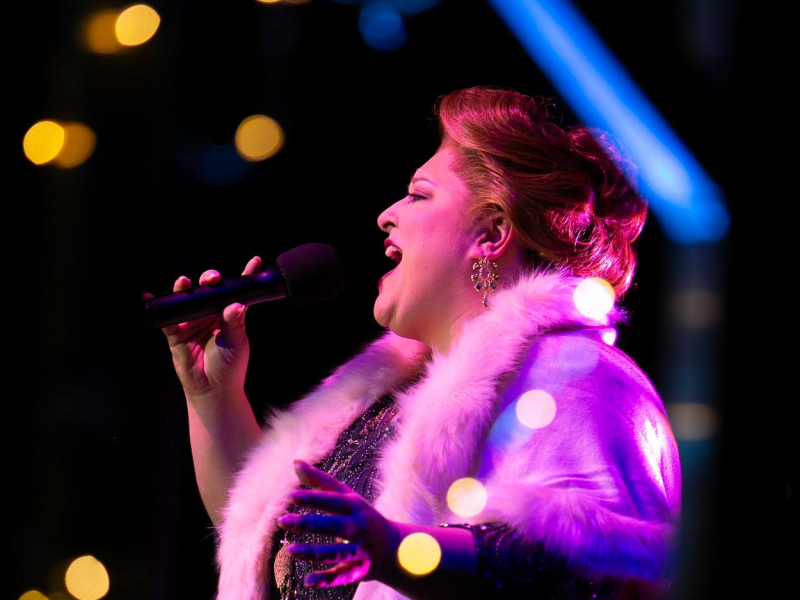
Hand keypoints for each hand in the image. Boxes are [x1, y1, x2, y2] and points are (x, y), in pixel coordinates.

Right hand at [146, 256, 261, 397]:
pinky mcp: (176, 333)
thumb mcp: (236, 342)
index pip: (236, 291)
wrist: (214, 389)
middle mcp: (211, 314)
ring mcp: (193, 322)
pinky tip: (149, 295)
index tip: (254, 262)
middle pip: (209, 290)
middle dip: (210, 280)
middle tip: (212, 279)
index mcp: (229, 314)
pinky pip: (166, 317)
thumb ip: (235, 322)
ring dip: (184, 288)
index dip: (245, 276)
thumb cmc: (230, 366)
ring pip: (188, 299)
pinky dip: (158, 306)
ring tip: (185, 282)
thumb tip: (236, 305)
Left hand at [277, 460, 399, 587]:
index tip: (291, 496)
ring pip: (335, 552)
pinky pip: (341, 576)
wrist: (393, 547)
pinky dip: (326, 580)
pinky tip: (308, 581)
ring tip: (289, 550)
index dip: (313, 499)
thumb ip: (320, 481)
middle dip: (307, 523)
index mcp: (355, 507)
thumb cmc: (361, 516)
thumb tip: (295, 462)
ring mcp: (360, 550)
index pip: (333, 501)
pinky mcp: (358, 570)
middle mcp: (359, 527)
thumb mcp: (346, 496)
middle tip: (281, 520)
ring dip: (312, 552)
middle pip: (332, 525)